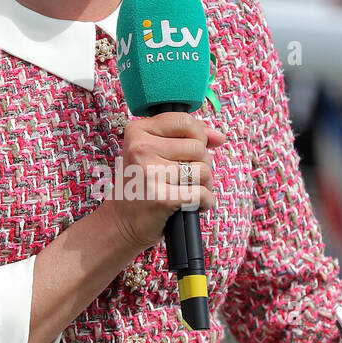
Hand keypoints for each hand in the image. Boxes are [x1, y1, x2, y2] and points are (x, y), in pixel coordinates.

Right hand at [100, 111, 226, 253]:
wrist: (123, 221)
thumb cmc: (144, 185)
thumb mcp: (155, 152)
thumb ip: (187, 137)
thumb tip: (218, 137)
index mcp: (137, 131)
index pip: (184, 121)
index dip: (199, 135)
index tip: (195, 150)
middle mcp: (141, 149)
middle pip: (198, 146)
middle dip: (202, 163)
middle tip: (187, 177)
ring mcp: (150, 173)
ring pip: (203, 170)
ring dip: (205, 184)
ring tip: (189, 191)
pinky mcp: (161, 198)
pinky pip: (202, 194)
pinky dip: (205, 202)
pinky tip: (193, 205)